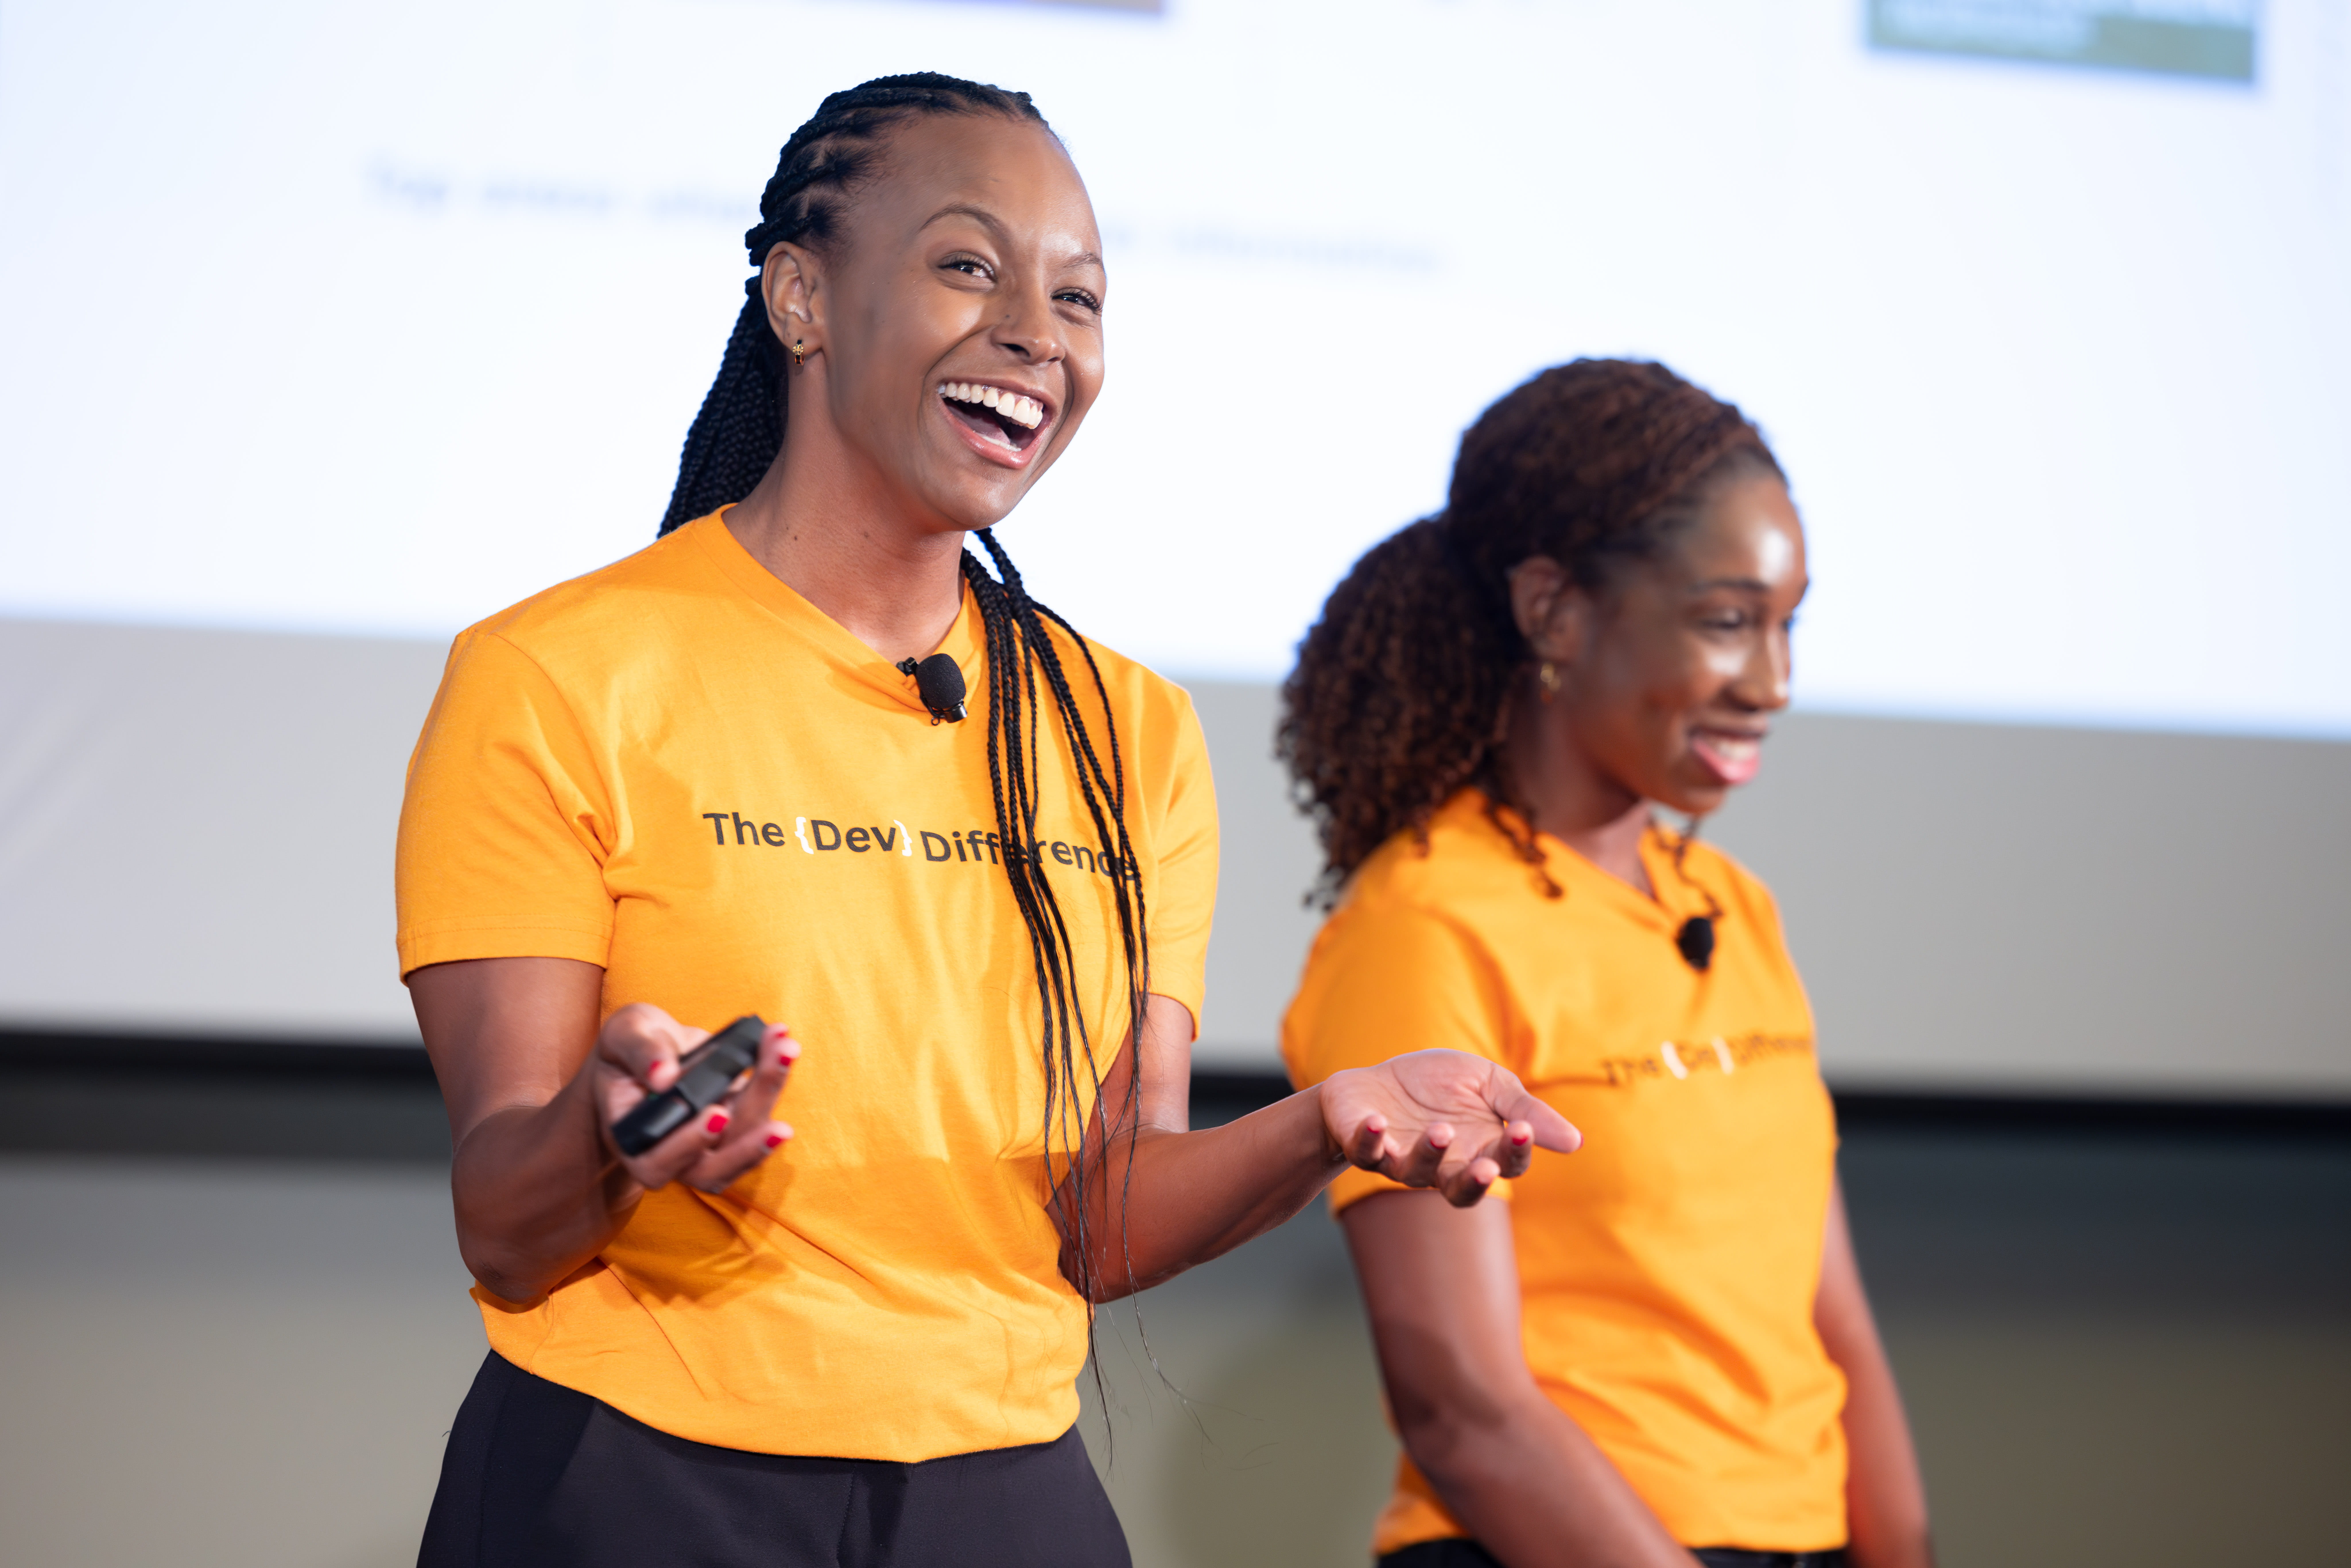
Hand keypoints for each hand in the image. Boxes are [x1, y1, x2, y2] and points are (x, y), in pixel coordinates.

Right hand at [592, 1004, 798, 1193]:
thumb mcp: (624, 1035)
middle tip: (778, 1127)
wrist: (650, 1049)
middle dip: (747, 1146)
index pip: (657, 1163)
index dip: (689, 1145)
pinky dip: (773, 1081)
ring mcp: (709, 1145)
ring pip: (744, 1144)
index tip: (717, 1114)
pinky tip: (781, 1047)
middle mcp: (672, 1154)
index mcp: (634, 1140)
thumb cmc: (628, 1048)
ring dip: (767, 1098)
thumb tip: (663, 1075)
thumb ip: (639, 1052)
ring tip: (784, 1053)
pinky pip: (759, 1117)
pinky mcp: (735, 1125)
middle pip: (712, 1168)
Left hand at [1321, 1050, 1579, 1205]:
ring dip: (1429, 1153)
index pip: (1504, 1164)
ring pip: (1416, 1173)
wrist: (1377, 1081)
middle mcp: (1441, 1166)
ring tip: (1440, 1130)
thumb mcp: (1489, 1084)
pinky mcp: (1366, 1147)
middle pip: (1462, 1189)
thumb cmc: (1437, 1085)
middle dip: (1475, 1181)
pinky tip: (1378, 1122)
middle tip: (1487, 1167)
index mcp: (1478, 1151)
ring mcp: (1401, 1160)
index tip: (1521, 1130)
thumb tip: (1576, 1142)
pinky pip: (1367, 1151)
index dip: (1514, 1152)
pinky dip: (1371, 1139)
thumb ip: (1526, 1111)